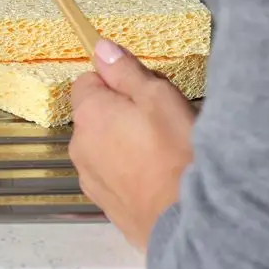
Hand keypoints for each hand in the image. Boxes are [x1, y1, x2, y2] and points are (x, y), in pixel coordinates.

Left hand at [69, 38, 195, 251]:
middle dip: (120, 113)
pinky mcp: (106, 204)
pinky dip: (129, 172)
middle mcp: (80, 146)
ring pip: (104, 147)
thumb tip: (101, 48)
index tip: (142, 91)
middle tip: (159, 121)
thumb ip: (125, 71)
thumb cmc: (176, 154)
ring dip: (124, 144)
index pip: (87, 81)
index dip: (115, 82)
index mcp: (89, 114)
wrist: (189, 220)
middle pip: (95, 115)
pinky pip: (113, 176)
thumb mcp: (158, 97)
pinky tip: (157, 177)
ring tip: (162, 152)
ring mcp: (90, 178)